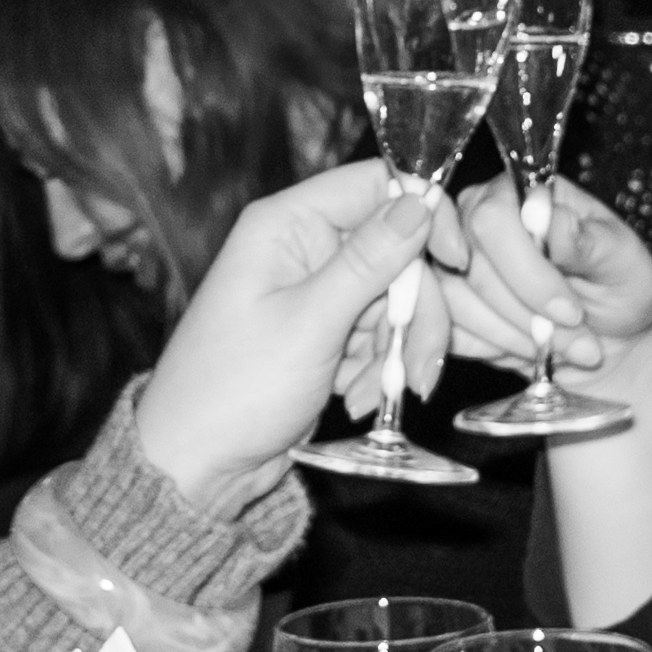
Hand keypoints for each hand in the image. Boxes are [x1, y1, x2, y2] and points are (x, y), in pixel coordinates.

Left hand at [136, 161, 439, 519]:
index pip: (374, 185)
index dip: (423, 215)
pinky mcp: (322, 332)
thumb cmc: (233, 391)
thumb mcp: (310, 324)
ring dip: (395, 350)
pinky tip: (352, 399)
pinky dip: (376, 368)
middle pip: (395, 251)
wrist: (196, 465)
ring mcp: (312, 291)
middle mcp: (301, 247)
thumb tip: (420, 202)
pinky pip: (376, 334)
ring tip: (371, 394)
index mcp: (286, 224)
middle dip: (414, 312)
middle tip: (418, 366)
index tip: (456, 260)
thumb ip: (369, 261)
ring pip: (393, 299)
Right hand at [443, 175, 651, 377]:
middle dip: (528, 315)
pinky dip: (495, 348)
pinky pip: (449, 331)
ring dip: (517, 336)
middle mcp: (476, 216)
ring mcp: (455, 261)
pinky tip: (530, 350)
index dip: (527, 272)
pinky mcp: (448, 304)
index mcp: (521, 192)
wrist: (608, 337)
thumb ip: (586, 240)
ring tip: (563, 346)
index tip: (571, 312)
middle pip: (472, 267)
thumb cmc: (618, 288)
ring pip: (457, 304)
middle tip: (577, 338)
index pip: (492, 218)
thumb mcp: (622, 263)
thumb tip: (549, 216)